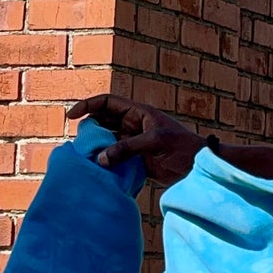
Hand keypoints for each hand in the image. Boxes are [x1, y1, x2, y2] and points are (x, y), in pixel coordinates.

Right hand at [67, 93, 209, 183]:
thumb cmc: (183, 149)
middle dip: (89, 130)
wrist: (201, 167)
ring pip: (108, 141)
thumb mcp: (155, 143)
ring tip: (84, 158)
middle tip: (79, 144)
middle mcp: (134, 125)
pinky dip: (105, 162)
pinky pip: (115, 158)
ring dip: (97, 148)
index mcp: (139, 113)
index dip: (88, 105)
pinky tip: (97, 170)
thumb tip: (100, 158)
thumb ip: (127, 149)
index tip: (72, 116)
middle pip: (104, 121)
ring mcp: (134, 142)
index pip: (107, 102)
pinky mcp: (137, 160)